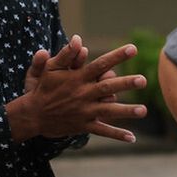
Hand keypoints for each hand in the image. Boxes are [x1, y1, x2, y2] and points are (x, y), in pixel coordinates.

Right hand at [8, 36, 147, 142]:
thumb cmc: (43, 88)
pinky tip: (132, 138)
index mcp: (78, 78)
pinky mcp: (83, 125)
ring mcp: (84, 111)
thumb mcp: (50, 68)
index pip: (101, 64)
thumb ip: (65, 54)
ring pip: (109, 110)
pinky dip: (117, 134)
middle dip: (125, 84)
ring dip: (126, 111)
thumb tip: (78, 39)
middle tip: (143, 80)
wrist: (32, 115)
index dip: (117, 56)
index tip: (133, 48)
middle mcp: (83, 94)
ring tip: (143, 110)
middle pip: (108, 87)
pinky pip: (102, 130)